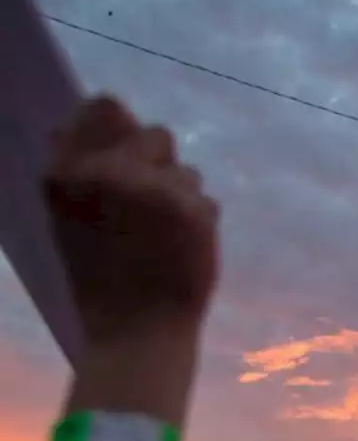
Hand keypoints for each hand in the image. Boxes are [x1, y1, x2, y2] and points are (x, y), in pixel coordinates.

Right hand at [43, 95, 218, 344]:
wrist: (137, 331)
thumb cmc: (98, 281)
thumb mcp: (66, 223)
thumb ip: (73, 172)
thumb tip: (69, 127)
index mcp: (70, 173)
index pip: (105, 109)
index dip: (121, 124)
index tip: (126, 147)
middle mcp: (113, 174)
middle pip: (157, 135)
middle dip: (159, 164)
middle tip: (151, 202)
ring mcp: (158, 191)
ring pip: (187, 171)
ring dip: (180, 195)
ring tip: (162, 235)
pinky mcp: (196, 211)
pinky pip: (206, 200)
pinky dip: (198, 220)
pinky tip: (182, 249)